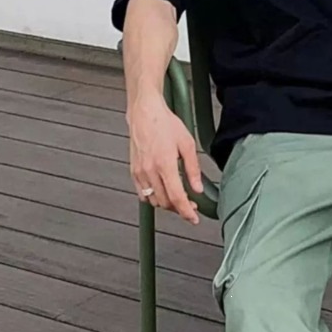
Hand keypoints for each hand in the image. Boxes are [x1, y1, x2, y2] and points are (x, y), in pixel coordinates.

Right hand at [127, 93, 203, 224]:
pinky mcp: (133, 171)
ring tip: (179, 198)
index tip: (194, 219)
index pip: (176, 197)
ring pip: (153, 200)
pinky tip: (163, 191)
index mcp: (165, 164)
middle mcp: (150, 171)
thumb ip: (193, 168)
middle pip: (165, 203)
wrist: (145, 113)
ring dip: (167, 204)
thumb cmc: (165, 124)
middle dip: (179, 208)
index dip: (186, 212)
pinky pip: (143, 193)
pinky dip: (154, 197)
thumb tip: (198, 188)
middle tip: (191, 206)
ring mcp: (139, 172)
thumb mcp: (187, 143)